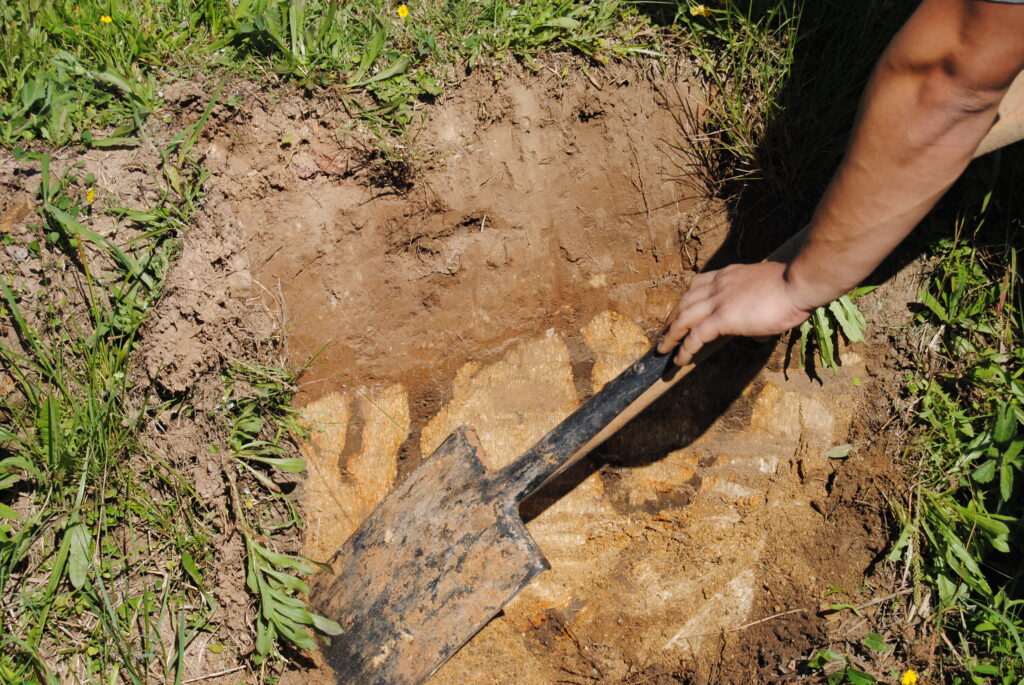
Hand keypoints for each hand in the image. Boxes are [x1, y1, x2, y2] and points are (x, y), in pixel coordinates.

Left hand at [657, 261, 815, 365]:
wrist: (798, 282)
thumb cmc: (793, 287)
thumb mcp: (767, 290)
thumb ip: (756, 307)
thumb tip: (757, 331)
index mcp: (729, 275)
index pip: (698, 284)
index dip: (686, 298)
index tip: (680, 309)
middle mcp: (718, 284)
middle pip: (684, 300)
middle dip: (671, 317)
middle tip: (663, 331)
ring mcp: (718, 300)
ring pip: (683, 318)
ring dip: (670, 334)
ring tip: (662, 348)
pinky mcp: (722, 318)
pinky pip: (695, 336)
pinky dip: (684, 348)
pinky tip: (679, 359)